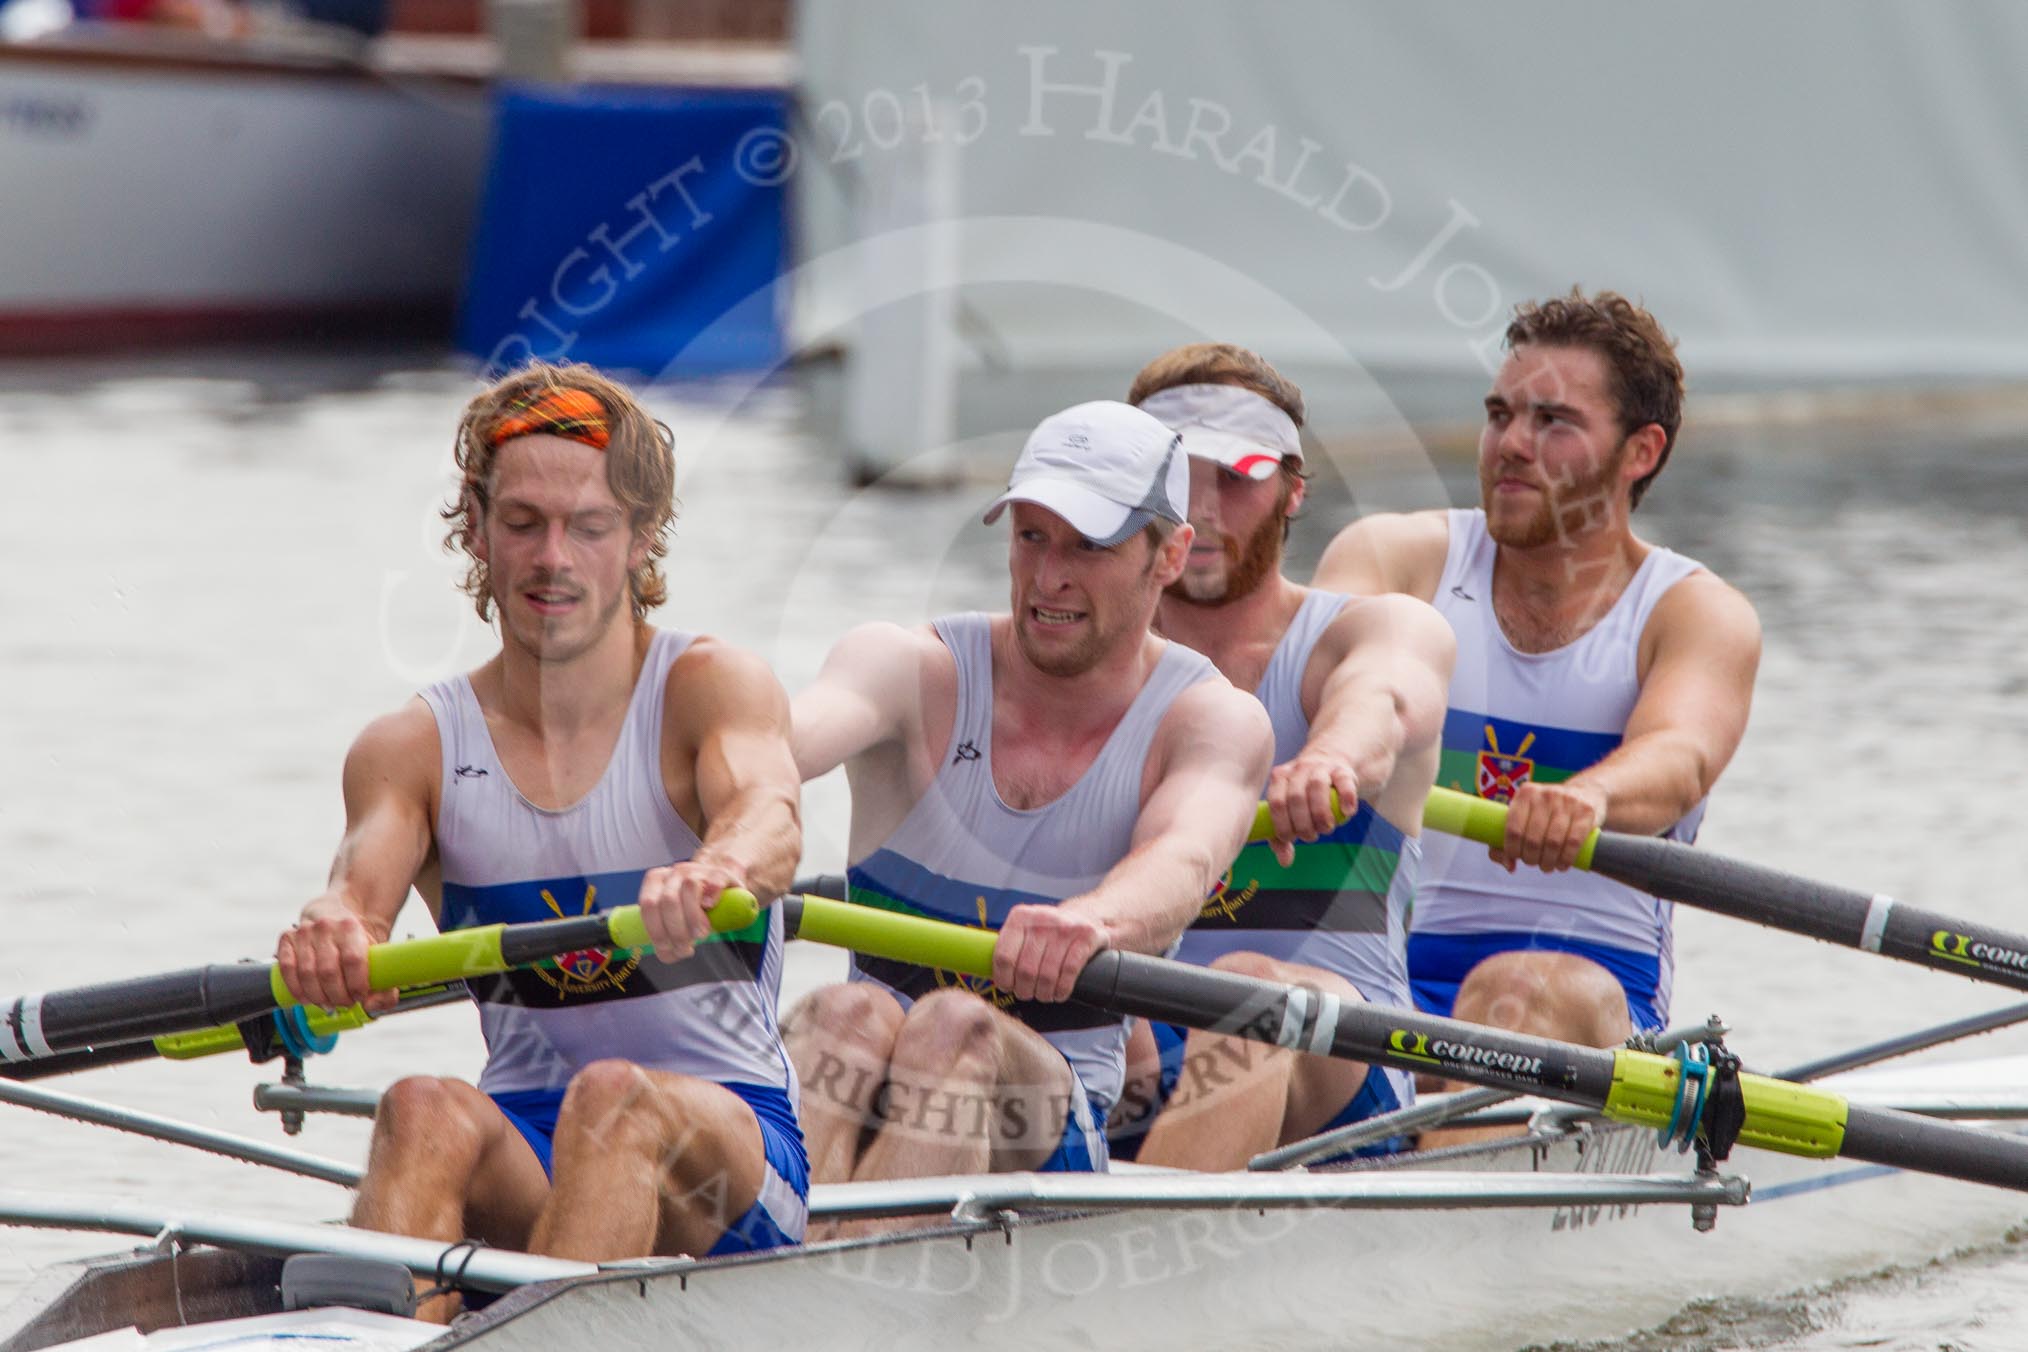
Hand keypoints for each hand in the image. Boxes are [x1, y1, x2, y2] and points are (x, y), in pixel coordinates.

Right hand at [276, 894, 392, 1013]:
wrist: (338, 912)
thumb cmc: (357, 941)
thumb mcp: (377, 955)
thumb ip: (384, 985)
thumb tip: (370, 1005)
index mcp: (351, 927)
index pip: (353, 960)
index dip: (356, 984)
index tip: (359, 997)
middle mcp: (325, 926)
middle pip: (328, 971)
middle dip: (337, 995)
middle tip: (344, 1003)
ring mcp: (304, 931)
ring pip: (306, 973)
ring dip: (317, 996)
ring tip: (328, 1003)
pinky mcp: (287, 938)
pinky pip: (287, 969)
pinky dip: (296, 989)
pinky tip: (306, 998)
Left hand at [637, 856, 743, 961]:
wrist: (717, 885)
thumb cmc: (692, 907)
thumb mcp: (673, 919)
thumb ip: (666, 936)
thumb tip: (667, 955)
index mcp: (656, 881)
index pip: (648, 905)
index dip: (657, 931)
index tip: (667, 948)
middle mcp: (674, 872)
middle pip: (669, 901)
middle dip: (677, 932)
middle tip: (685, 948)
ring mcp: (697, 870)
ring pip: (690, 889)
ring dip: (694, 919)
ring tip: (700, 935)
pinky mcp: (719, 873)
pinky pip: (713, 884)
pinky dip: (712, 897)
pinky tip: (711, 908)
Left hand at [993, 905, 1109, 1002]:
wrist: (1086, 915)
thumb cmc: (1048, 931)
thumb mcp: (1026, 929)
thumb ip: (1009, 945)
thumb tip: (982, 970)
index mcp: (1020, 916)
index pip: (1003, 956)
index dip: (1003, 979)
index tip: (1007, 987)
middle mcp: (1042, 918)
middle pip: (1025, 969)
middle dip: (1024, 990)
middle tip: (1027, 994)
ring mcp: (1065, 927)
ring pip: (1047, 974)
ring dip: (1043, 993)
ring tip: (1043, 996)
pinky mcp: (1086, 936)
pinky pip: (1069, 972)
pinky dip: (1062, 989)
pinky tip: (1059, 994)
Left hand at [1265, 751, 1357, 867]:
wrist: (1330, 763)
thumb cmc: (1304, 795)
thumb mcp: (1290, 811)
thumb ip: (1282, 836)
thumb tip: (1285, 862)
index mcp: (1280, 778)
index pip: (1276, 802)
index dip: (1283, 825)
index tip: (1291, 838)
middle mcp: (1298, 769)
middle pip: (1296, 797)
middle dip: (1303, 824)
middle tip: (1311, 837)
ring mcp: (1321, 767)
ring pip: (1317, 787)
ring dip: (1321, 814)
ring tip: (1326, 829)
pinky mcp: (1343, 770)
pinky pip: (1344, 782)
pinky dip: (1346, 798)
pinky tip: (1346, 813)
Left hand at [1491, 780, 1606, 873]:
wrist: (1586, 793)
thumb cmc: (1548, 811)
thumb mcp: (1527, 814)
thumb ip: (1509, 838)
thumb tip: (1509, 865)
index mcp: (1526, 793)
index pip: (1513, 829)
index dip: (1512, 850)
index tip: (1516, 858)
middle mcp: (1546, 794)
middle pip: (1533, 839)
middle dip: (1530, 858)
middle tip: (1534, 863)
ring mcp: (1567, 801)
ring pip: (1553, 842)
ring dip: (1548, 862)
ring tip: (1547, 866)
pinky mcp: (1586, 811)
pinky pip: (1573, 842)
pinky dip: (1566, 859)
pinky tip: (1562, 865)